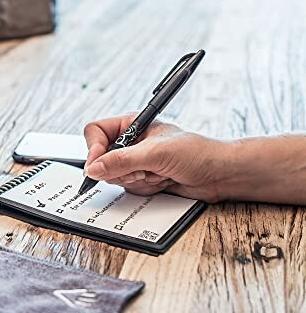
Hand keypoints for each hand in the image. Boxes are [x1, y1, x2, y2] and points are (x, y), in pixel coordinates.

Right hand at [84, 115, 229, 202]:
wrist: (219, 175)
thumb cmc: (196, 152)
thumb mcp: (155, 153)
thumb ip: (122, 161)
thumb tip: (94, 168)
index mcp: (132, 124)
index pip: (96, 132)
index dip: (94, 149)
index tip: (99, 165)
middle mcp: (130, 142)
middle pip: (102, 159)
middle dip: (123, 169)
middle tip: (143, 169)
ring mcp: (136, 162)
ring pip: (114, 176)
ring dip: (136, 180)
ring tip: (157, 173)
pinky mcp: (142, 179)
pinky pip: (128, 188)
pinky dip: (144, 188)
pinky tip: (161, 181)